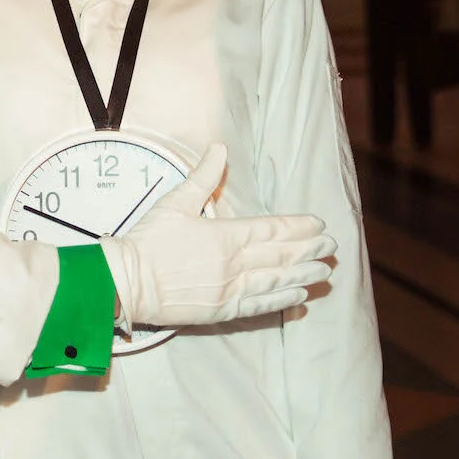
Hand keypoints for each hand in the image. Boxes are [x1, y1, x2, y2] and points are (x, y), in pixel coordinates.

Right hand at [98, 147, 335, 328]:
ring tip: (324, 272)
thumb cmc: (148, 240)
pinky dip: (281, 301)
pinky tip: (298, 298)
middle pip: (279, 256)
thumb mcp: (175, 202)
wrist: (126, 282)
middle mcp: (232, 264)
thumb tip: (219, 148)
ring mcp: (228, 290)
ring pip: (275, 282)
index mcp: (224, 236)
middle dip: (308, 250)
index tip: (318, 225)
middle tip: (332, 248)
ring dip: (302, 276)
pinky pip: (259, 306)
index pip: (269, 230)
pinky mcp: (221, 311)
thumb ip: (202, 177)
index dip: (296, 227)